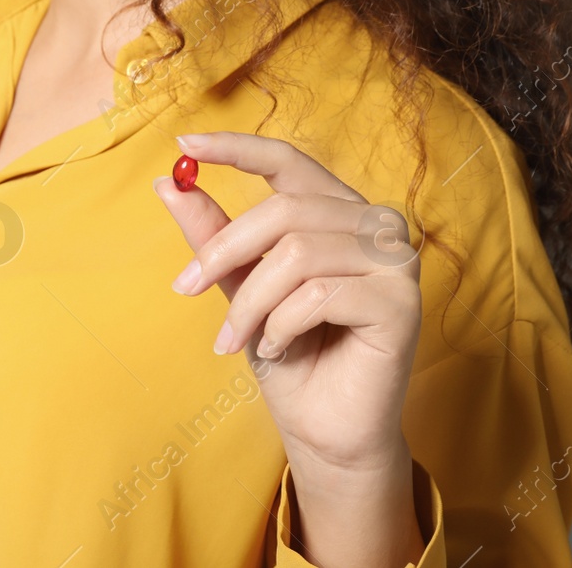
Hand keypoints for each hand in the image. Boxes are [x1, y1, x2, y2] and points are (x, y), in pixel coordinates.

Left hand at [151, 131, 422, 475]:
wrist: (324, 426)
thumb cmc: (288, 350)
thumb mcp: (238, 284)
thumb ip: (213, 233)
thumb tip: (168, 183)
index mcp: (337, 210)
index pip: (289, 160)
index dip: (236, 148)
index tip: (182, 145)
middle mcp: (376, 225)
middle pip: (285, 211)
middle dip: (223, 252)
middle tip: (184, 287)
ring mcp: (396, 261)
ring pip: (297, 255)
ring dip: (251, 303)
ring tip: (238, 336)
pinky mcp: (403, 302)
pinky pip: (319, 295)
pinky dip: (283, 324)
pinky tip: (279, 345)